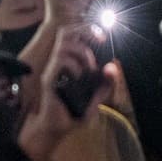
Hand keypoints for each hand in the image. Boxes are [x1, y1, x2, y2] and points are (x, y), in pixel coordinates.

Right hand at [17, 25, 114, 160]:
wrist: (55, 130)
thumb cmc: (72, 115)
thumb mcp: (95, 101)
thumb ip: (104, 86)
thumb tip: (113, 67)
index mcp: (69, 63)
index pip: (74, 35)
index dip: (88, 30)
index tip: (102, 38)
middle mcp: (59, 63)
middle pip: (67, 32)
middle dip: (85, 31)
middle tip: (99, 42)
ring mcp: (53, 70)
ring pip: (64, 44)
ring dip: (82, 52)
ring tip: (89, 68)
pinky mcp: (49, 79)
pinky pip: (60, 61)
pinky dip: (74, 65)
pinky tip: (79, 77)